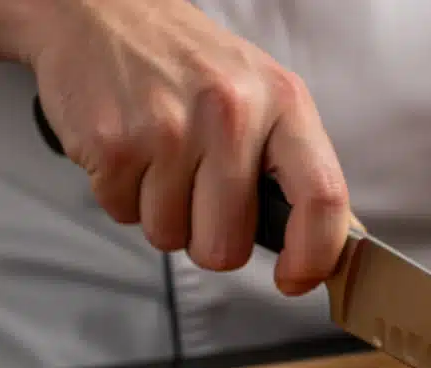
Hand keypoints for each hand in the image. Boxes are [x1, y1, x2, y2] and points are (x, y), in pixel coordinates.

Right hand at [27, 0, 349, 294]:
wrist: (101, 12)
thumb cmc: (189, 63)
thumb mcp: (263, 95)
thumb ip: (297, 166)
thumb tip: (329, 241)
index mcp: (283, 102)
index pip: (323, 197)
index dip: (313, 256)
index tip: (295, 278)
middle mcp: (231, 114)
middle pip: (227, 245)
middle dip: (209, 240)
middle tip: (198, 194)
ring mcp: (169, 130)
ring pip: (170, 237)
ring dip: (162, 214)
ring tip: (160, 158)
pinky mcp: (114, 144)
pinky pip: (124, 215)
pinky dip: (123, 196)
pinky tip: (130, 150)